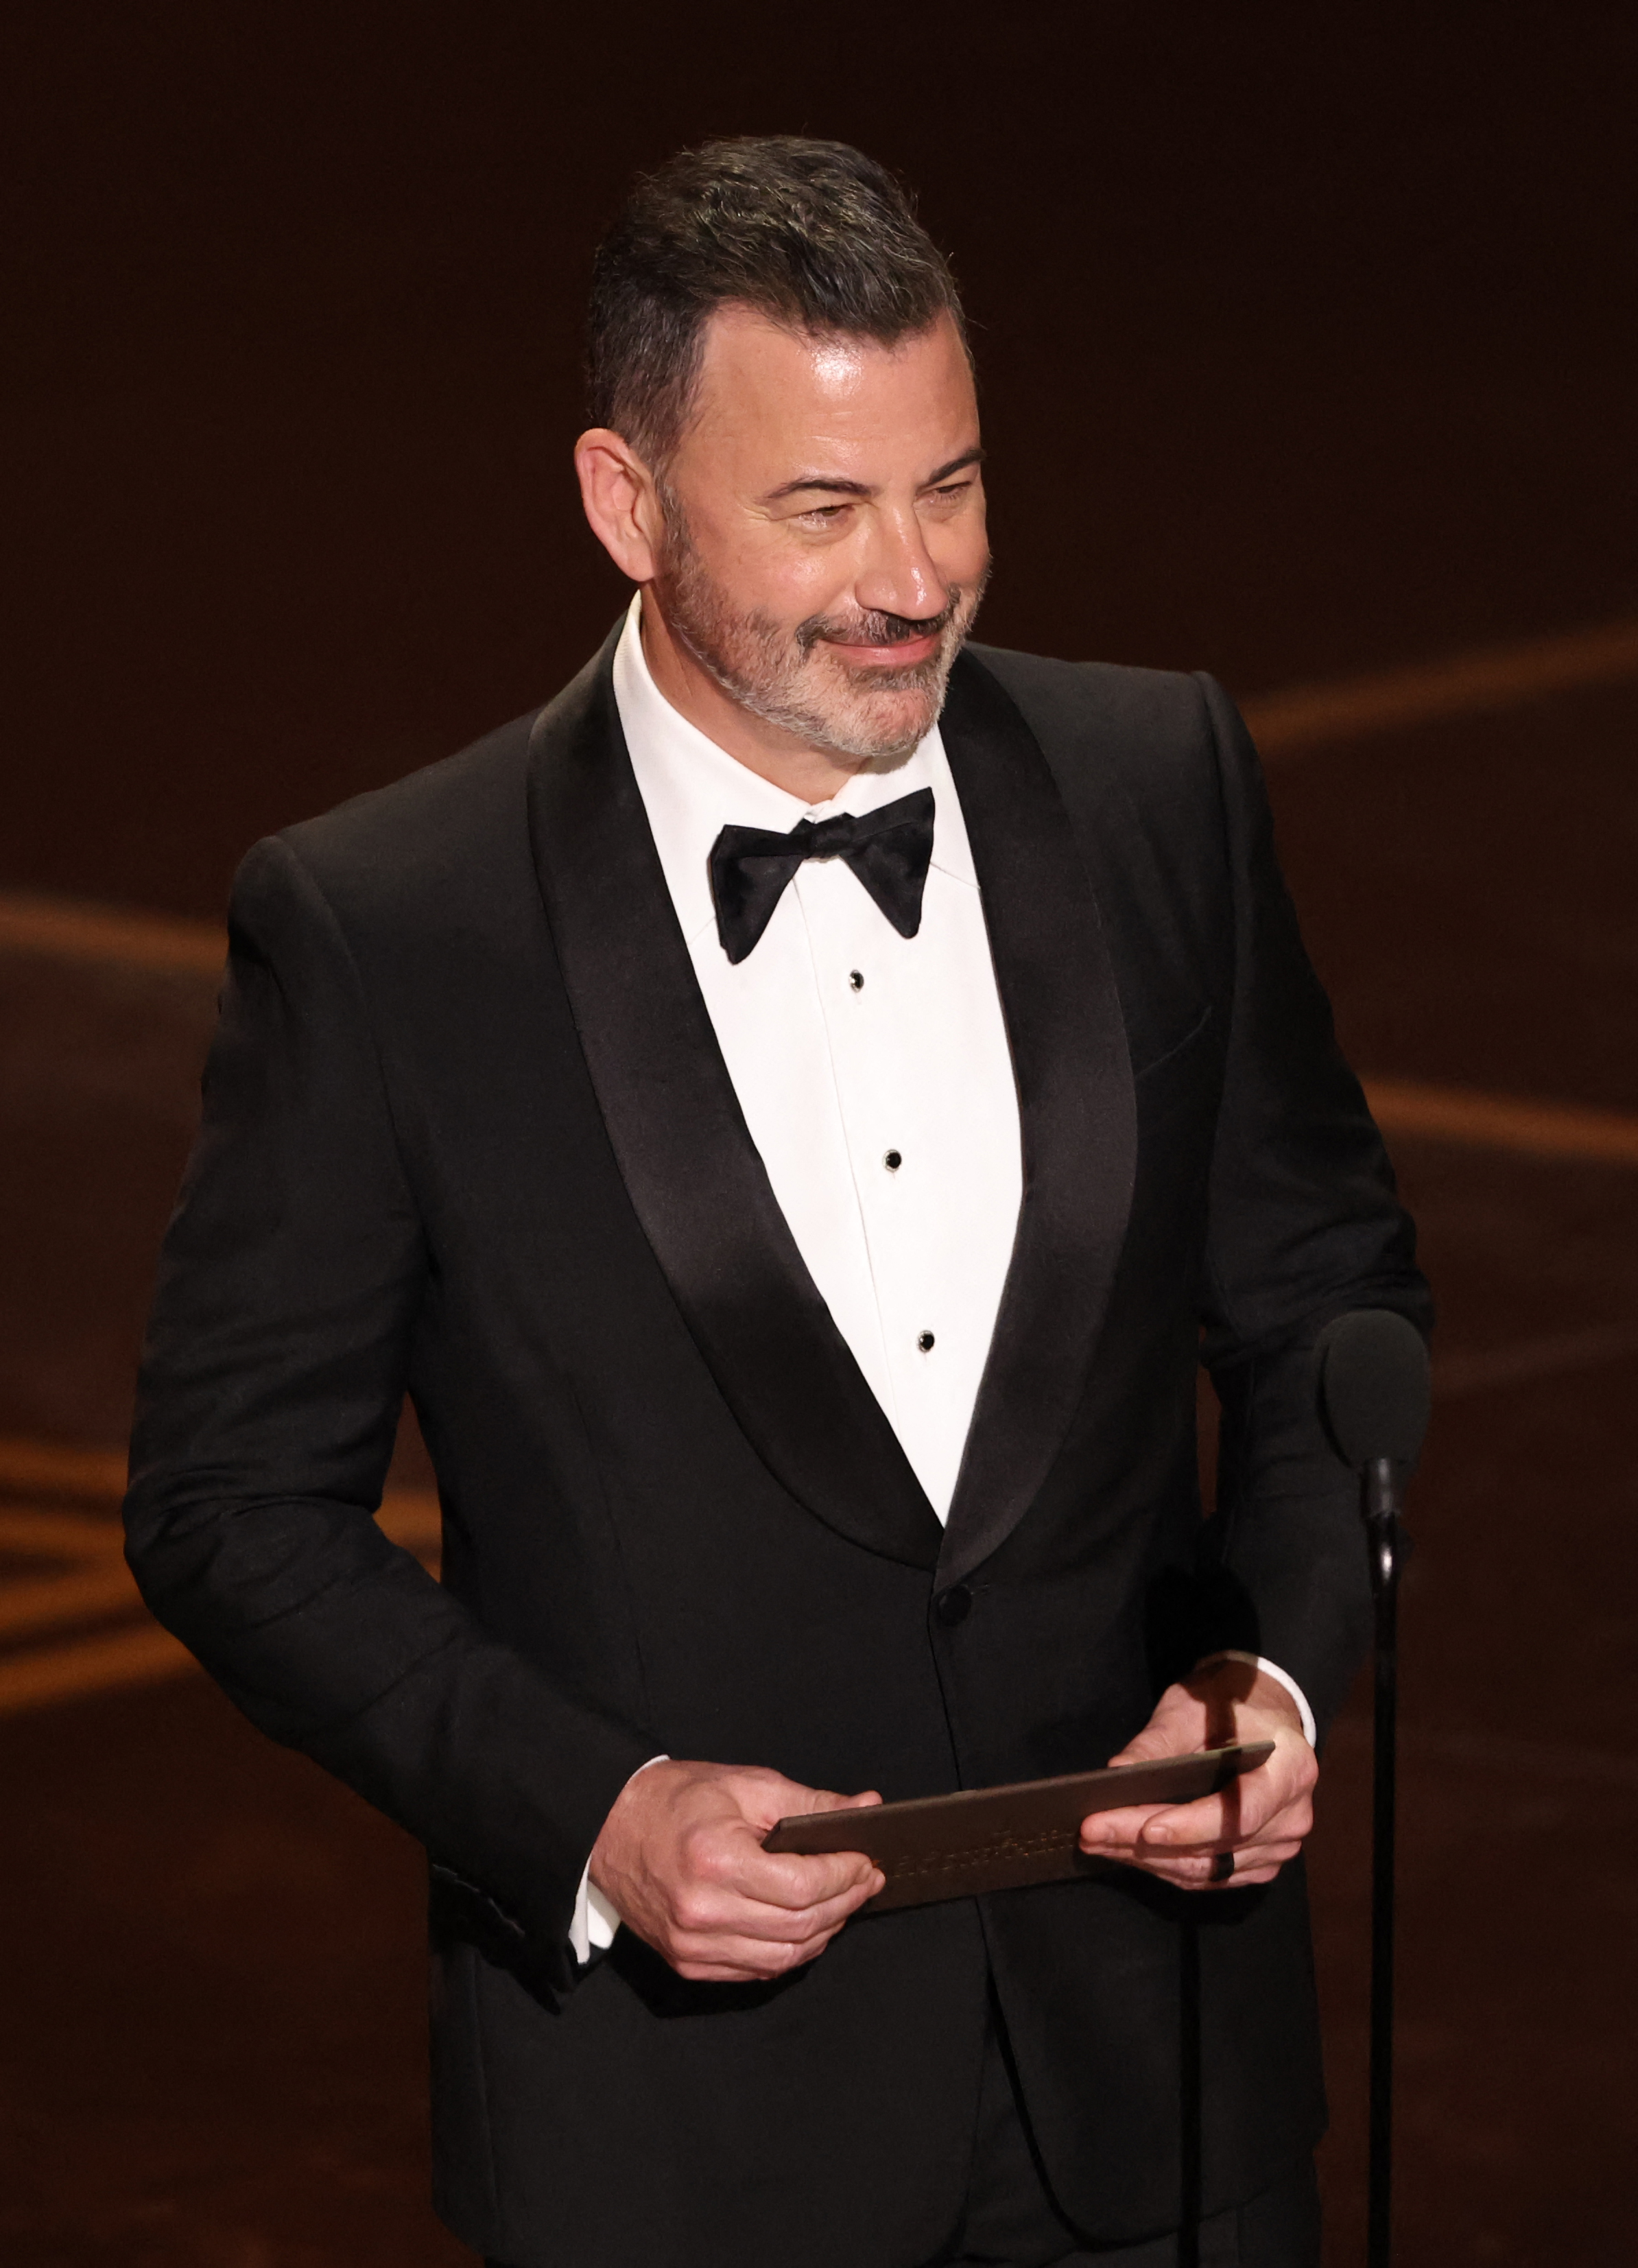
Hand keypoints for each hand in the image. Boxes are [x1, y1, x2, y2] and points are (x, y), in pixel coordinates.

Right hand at [588, 1759, 884, 1980]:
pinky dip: (790, 1952)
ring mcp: (692, 1944)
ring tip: (841, 1902)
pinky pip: (755, 1971)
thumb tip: (865, 1808)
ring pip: (783, 1958)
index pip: (802, 1887)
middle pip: (799, 1927)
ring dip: (823, 1933)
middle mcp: (702, 1911)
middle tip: (865, 1880)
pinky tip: (806, 1926)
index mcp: (716, 1861)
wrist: (610, 1826)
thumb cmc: (677, 1800)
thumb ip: (810, 1802)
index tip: (867, 1860)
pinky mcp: (687, 1962)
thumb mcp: (747, 1786)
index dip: (845, 1876)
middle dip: (844, 1904)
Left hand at [1077, 1660, 1316, 1889]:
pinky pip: (1211, 1877)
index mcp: (1290, 1770)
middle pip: (1215, 1847)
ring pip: (1207, 1870)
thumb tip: (1117, 1773)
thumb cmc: (1228, 1704)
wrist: (1262, 1716)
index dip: (1190, 1827)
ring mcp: (1281, 1846)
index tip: (1144, 1828)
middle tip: (1091, 1832)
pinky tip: (1128, 1853)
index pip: (1239, 1813)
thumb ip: (1158, 1742)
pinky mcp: (1262, 1863)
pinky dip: (1167, 1867)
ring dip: (1149, 1860)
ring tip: (1098, 1843)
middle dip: (1146, 1843)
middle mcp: (1293, 1816)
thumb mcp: (1192, 1708)